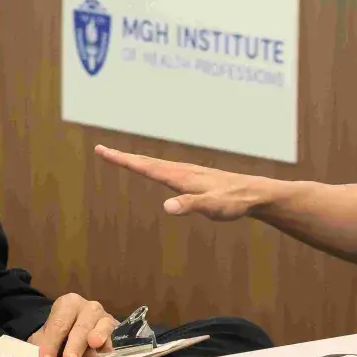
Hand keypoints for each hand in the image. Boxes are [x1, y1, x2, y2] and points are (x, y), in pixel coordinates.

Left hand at [29, 293, 118, 356]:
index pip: (58, 324)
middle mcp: (88, 307)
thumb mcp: (44, 338)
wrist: (69, 336)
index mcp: (68, 304)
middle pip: (81, 325)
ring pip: (103, 325)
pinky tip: (103, 356)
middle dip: (75, 344)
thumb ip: (44, 347)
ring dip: (98, 335)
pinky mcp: (114, 332)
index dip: (51, 343)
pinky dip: (108, 347)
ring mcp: (104, 318)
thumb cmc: (57, 336)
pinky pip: (114, 338)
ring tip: (94, 344)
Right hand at [94, 144, 276, 220]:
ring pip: (156, 164)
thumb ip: (190, 205)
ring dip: (136, 160)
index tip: (103, 150)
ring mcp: (188, 173)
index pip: (145, 166)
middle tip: (102, 149)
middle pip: (146, 162)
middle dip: (123, 157)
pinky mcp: (195, 178)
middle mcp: (181, 171)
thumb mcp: (212, 207)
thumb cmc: (234, 201)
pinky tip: (155, 170)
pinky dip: (152, 166)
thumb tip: (166, 207)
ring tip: (122, 158)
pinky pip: (167, 169)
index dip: (122, 159)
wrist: (254, 193)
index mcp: (180, 176)